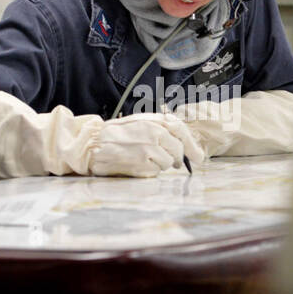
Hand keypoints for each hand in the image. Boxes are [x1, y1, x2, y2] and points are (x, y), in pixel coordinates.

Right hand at [88, 113, 205, 176]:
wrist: (94, 144)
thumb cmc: (117, 133)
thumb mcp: (141, 122)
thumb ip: (161, 128)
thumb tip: (183, 144)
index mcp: (155, 121)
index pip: (182, 131)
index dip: (192, 146)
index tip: (198, 157)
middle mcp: (156, 134)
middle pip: (179, 151)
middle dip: (175, 158)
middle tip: (167, 160)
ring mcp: (150, 150)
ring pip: (168, 163)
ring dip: (160, 164)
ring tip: (143, 157)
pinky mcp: (143, 164)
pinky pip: (156, 172)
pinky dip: (150, 170)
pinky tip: (137, 163)